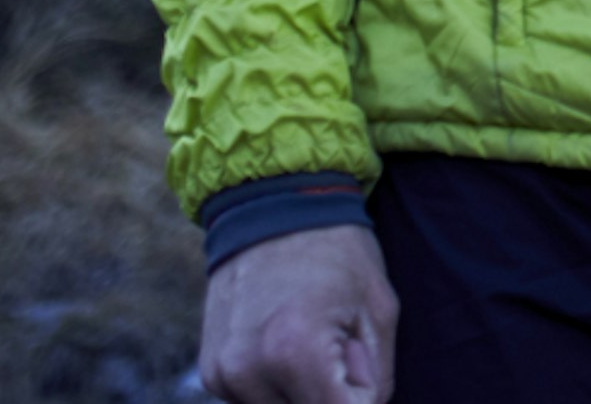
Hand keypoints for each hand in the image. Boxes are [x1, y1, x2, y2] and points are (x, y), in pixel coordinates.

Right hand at [199, 223, 396, 403]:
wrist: (272, 207)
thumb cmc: (337, 253)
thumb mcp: (378, 309)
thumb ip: (375, 377)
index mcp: (295, 350)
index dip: (359, 394)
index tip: (357, 354)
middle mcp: (249, 370)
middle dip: (331, 393)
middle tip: (337, 344)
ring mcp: (224, 374)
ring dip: (302, 393)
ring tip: (309, 338)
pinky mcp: (211, 373)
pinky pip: (256, 400)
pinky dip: (277, 386)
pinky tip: (283, 343)